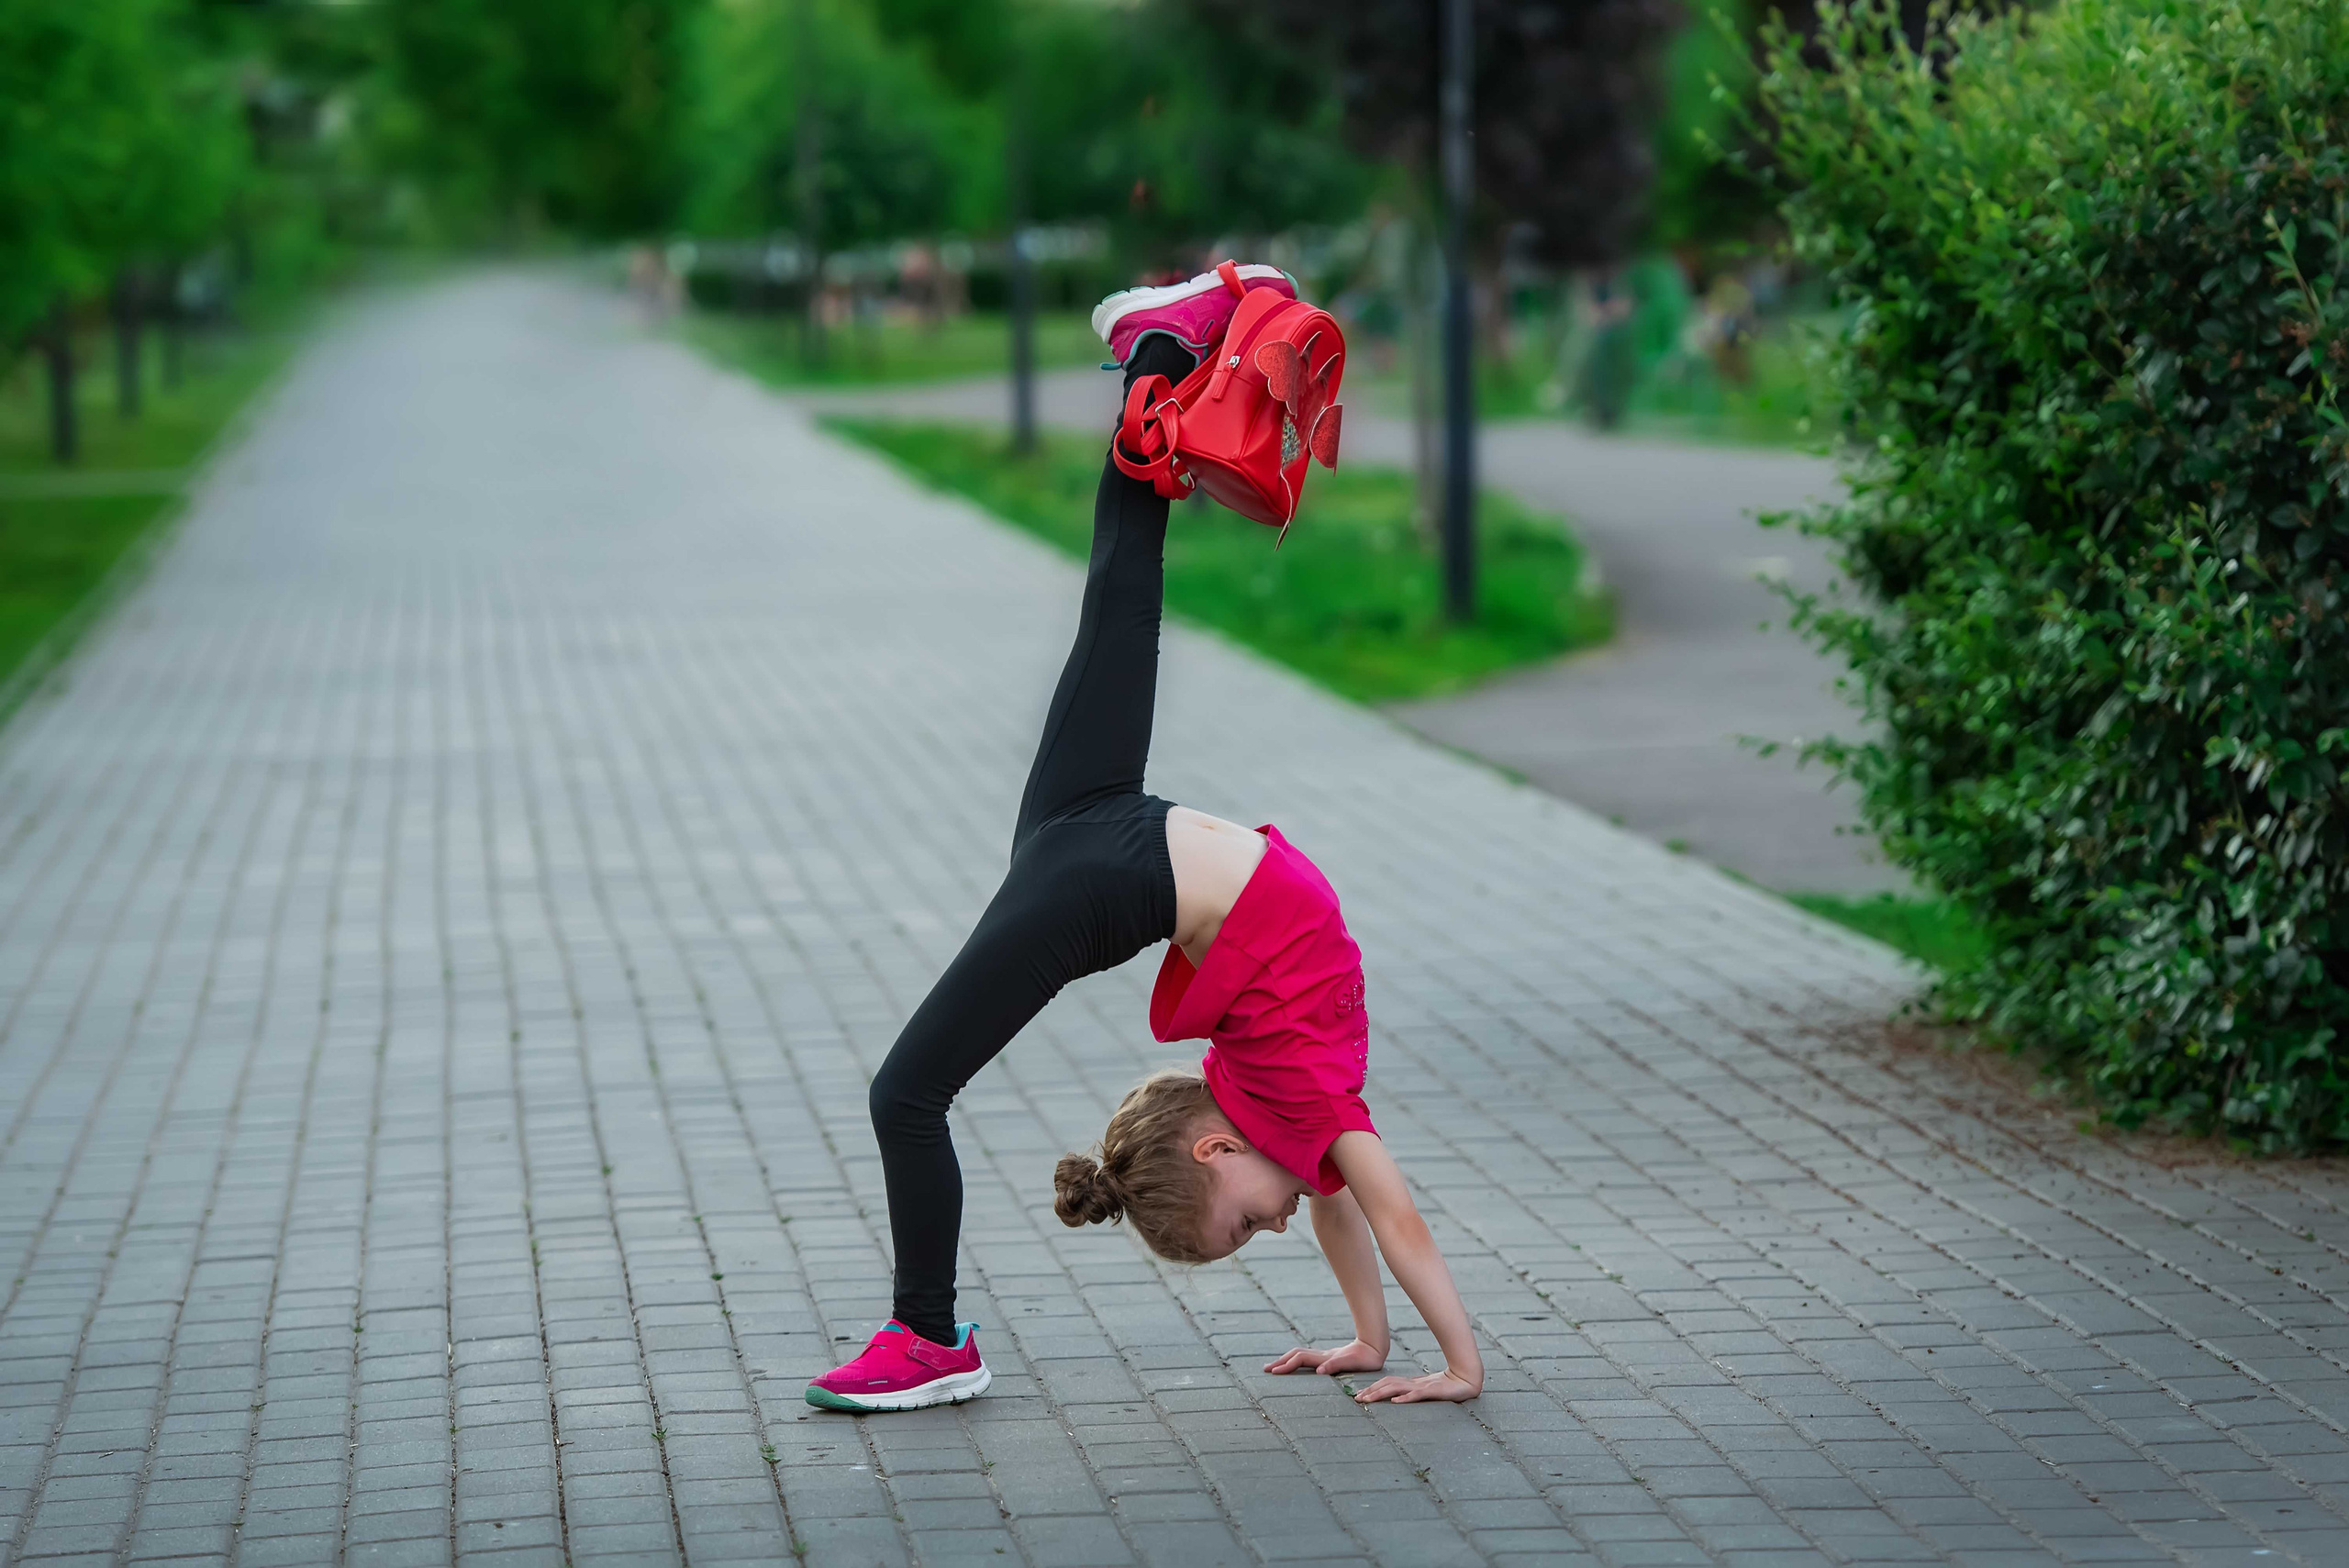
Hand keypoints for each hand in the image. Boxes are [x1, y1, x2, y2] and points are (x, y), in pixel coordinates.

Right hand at [1263, 1339, 1385, 1377]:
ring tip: (1276, 1367)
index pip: (1300, 1360)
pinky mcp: (1330, 1358)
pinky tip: (1296, 1366)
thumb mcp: (1352, 1363)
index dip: (1286, 1366)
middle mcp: (1322, 1356)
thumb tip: (1318, 1372)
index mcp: (1325, 1358)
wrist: (1375, 1347)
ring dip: (1287, 1360)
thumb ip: (1335, 1365)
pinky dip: (1297, 1361)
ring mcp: (1325, 1356)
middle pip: (1296, 1355)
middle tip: (1266, 1369)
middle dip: (1280, 1362)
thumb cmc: (1365, 1358)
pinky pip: (1308, 1359)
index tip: (1273, 1372)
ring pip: (1300, 1355)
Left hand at [1353, 1368, 1480, 1403]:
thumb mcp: (1426, 1391)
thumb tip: (1398, 1397)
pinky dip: (1406, 1398)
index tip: (1360, 1396)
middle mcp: (1414, 1383)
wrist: (1467, 1380)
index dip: (1373, 1388)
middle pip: (1388, 1384)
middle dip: (1372, 1391)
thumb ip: (1413, 1393)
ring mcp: (1423, 1386)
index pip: (1388, 1383)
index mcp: (1412, 1384)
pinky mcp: (1433, 1391)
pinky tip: (1396, 1401)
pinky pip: (1417, 1394)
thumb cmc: (1447, 1387)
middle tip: (1357, 1399)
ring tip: (1369, 1400)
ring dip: (1382, 1394)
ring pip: (1398, 1389)